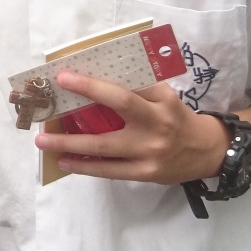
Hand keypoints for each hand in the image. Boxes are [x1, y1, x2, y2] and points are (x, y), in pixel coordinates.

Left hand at [31, 71, 228, 185]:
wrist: (207, 150)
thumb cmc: (177, 117)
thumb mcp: (165, 97)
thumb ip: (137, 88)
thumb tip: (95, 78)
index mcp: (160, 101)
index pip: (122, 92)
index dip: (92, 85)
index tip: (63, 77)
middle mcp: (155, 125)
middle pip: (111, 123)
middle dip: (76, 119)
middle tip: (44, 122)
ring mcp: (150, 152)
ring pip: (104, 151)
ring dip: (71, 148)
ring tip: (45, 144)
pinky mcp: (146, 173)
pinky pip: (110, 171)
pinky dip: (86, 167)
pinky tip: (66, 162)